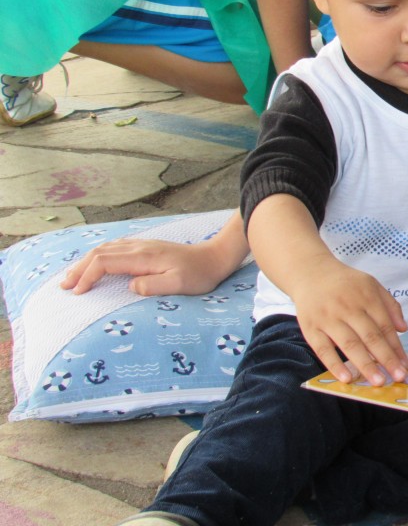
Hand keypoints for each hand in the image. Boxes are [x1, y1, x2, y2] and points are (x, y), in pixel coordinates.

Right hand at [60, 238, 238, 296]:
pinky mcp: (146, 247)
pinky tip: (96, 263)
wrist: (214, 257)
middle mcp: (139, 247)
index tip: (78, 293)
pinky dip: (99, 256)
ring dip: (86, 261)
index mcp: (143, 257)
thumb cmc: (198, 274)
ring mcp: (142, 245)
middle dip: (79, 268)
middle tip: (64, 286)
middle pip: (99, 252)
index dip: (87, 276)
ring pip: (106, 248)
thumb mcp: (179, 284)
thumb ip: (153, 286)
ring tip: (73, 277)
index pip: (105, 262)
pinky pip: (115, 247)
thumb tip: (130, 286)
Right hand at [289, 259, 407, 385]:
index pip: (384, 325)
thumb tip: (403, 329)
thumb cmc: (345, 283)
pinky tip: (346, 378)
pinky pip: (323, 349)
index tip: (404, 365)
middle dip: (386, 358)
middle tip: (398, 377)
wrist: (310, 273)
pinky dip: (334, 365)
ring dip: (365, 365)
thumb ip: (389, 305)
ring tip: (378, 381)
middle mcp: (348, 307)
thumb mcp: (371, 285)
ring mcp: (328, 318)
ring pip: (349, 344)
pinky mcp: (310, 328)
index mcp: (366, 296)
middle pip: (370, 336)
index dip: (396, 346)